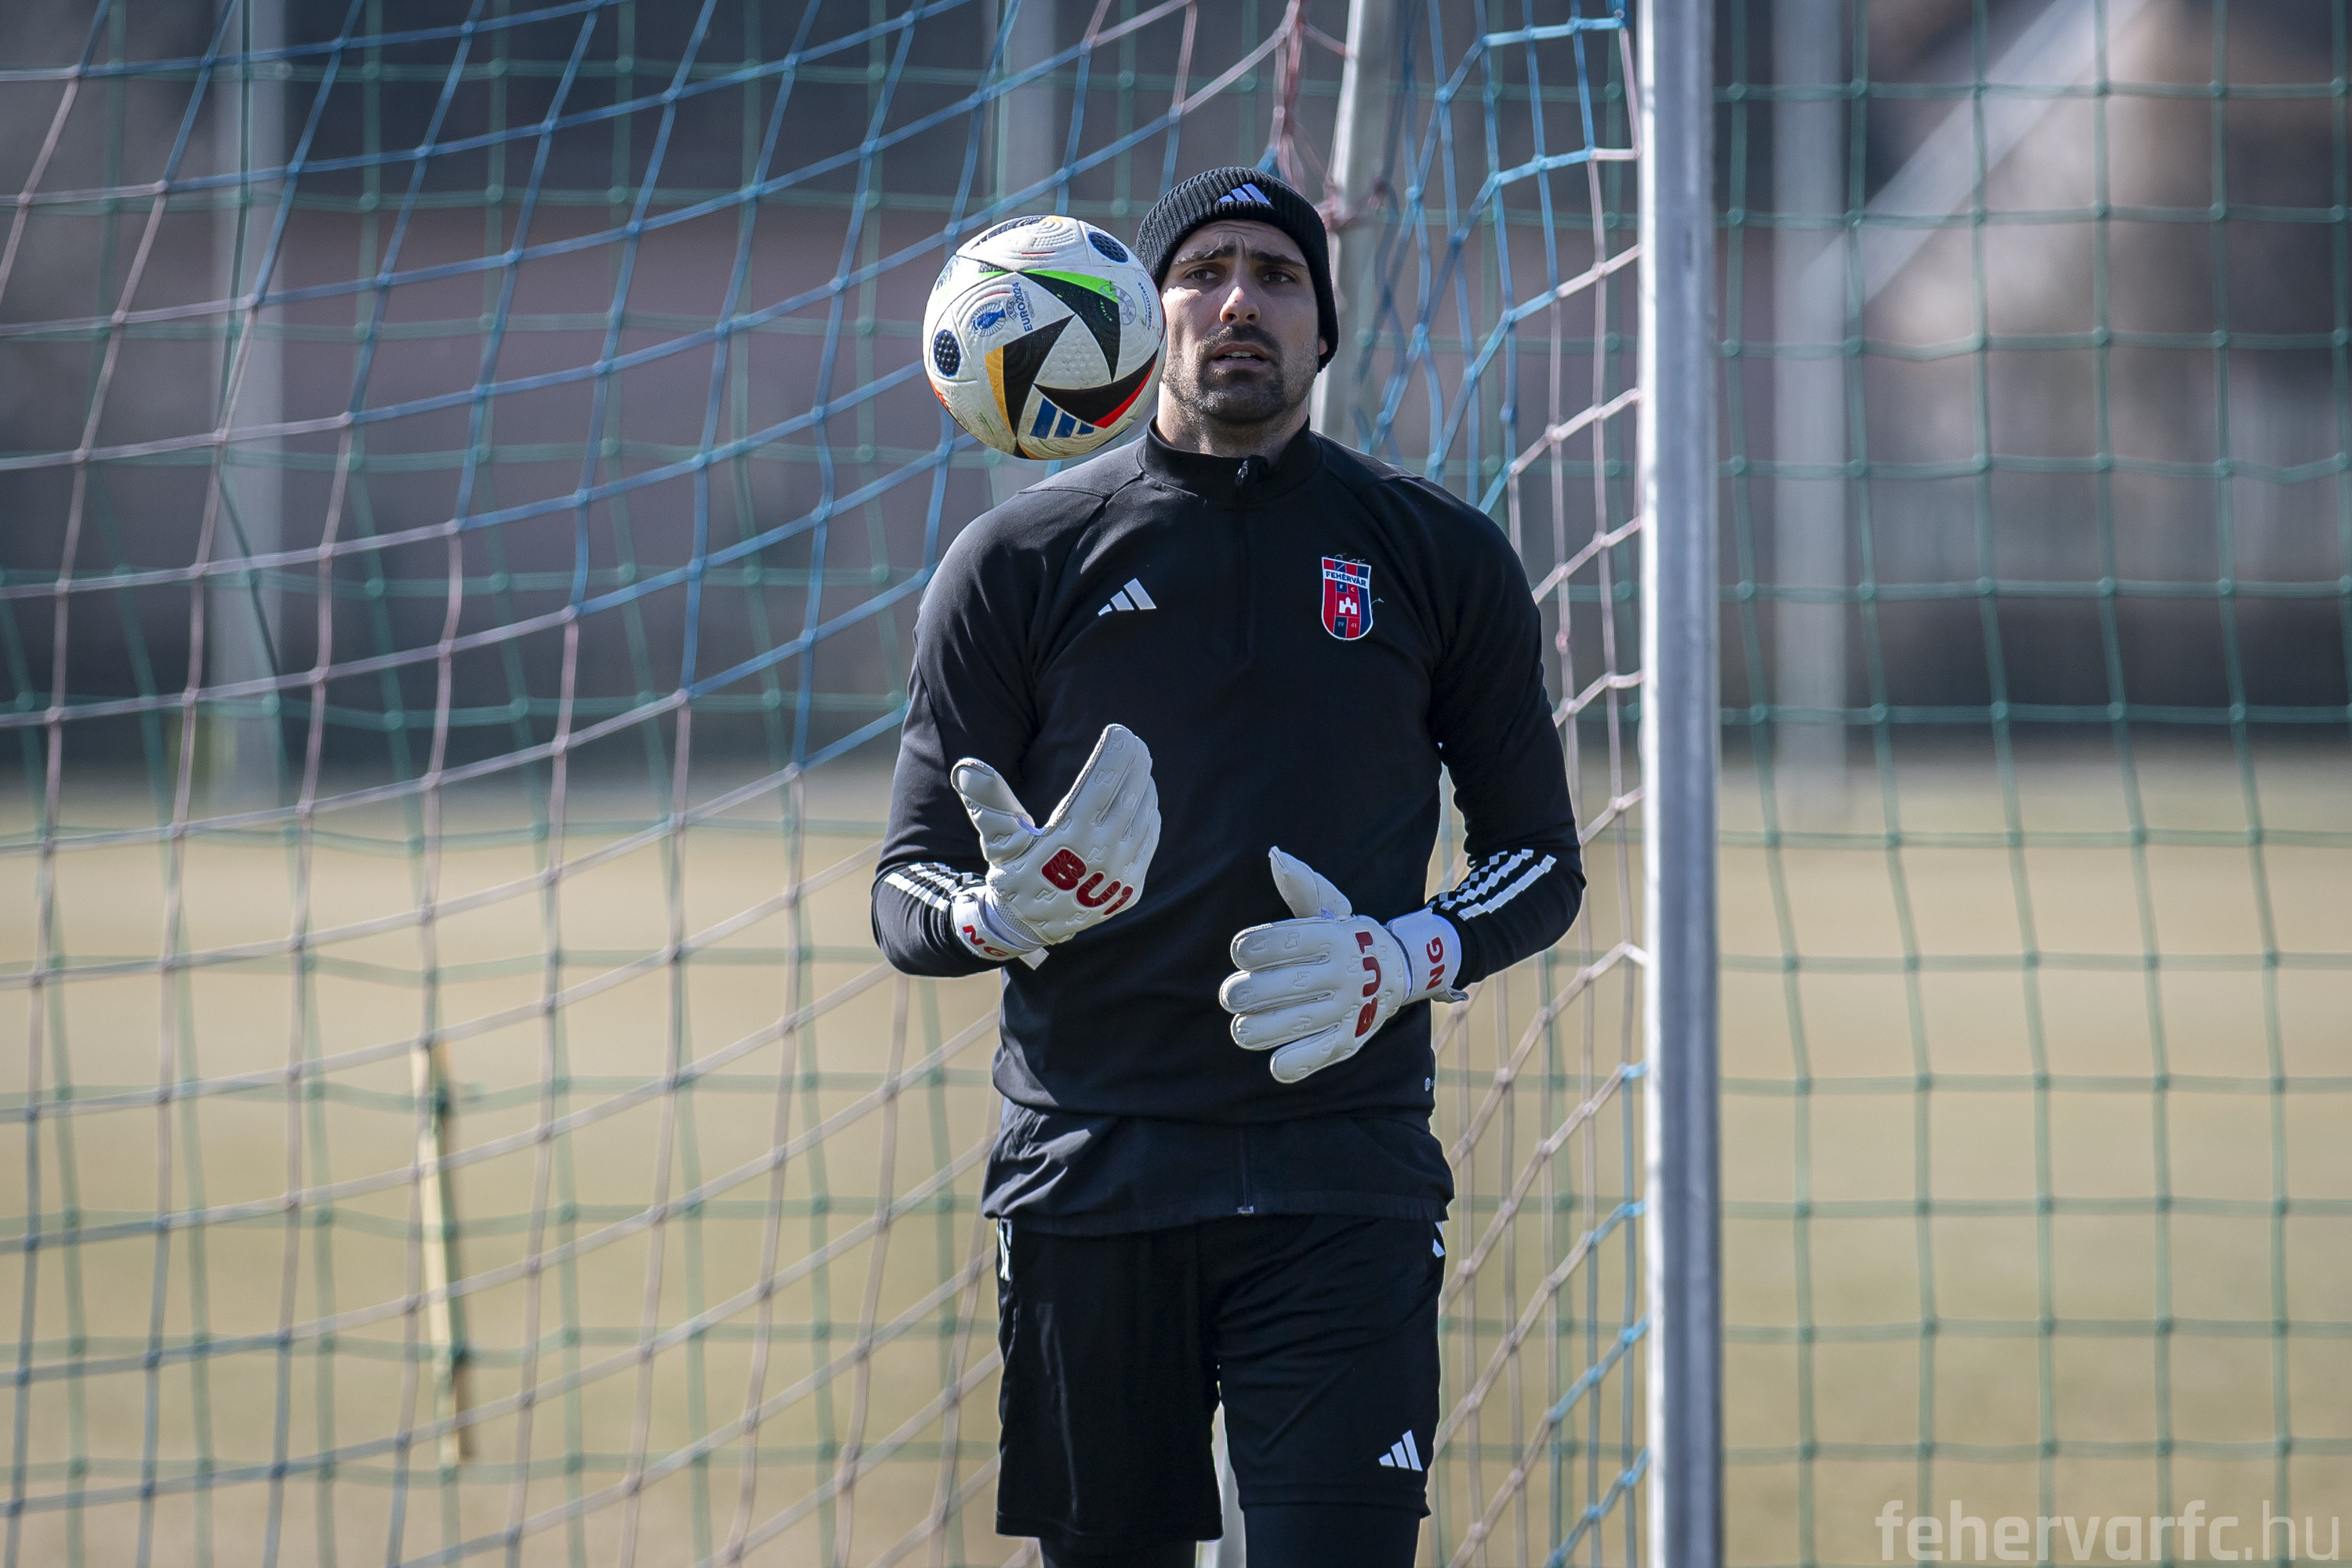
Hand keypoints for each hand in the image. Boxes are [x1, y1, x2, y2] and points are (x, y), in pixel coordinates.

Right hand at [949, 723, 1159, 966]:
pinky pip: (1149, 838)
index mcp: (1071, 835)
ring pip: (1144, 814)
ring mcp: (1121, 873)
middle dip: (1135, 761)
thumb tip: (965, 767)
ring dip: (1143, 785)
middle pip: (1132, 792)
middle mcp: (1102, 853)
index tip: (1120, 731)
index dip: (1117, 751)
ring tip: (1137, 764)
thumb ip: (987, 802)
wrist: (1030, 927)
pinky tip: (1140, 798)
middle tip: (1132, 741)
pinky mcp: (1132, 888)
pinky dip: (1147, 813)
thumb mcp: (997, 840)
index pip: (1104, 780)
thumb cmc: (1012, 874)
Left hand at [1219, 847, 1420, 1083]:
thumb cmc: (1346, 938)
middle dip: (1245, 991)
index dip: (1252, 947)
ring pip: (1294, 1024)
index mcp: (1335, 937)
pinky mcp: (1349, 1041)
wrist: (1399, 972)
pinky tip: (1274, 1059)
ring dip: (1257, 1028)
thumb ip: (1301, 887)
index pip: (1286, 940)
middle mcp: (1344, 973)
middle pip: (1283, 985)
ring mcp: (1348, 1009)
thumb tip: (1275, 857)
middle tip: (1230, 993)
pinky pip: (1315, 1057)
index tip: (1239, 952)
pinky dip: (1290, 1063)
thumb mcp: (1330, 909)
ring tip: (1242, 1025)